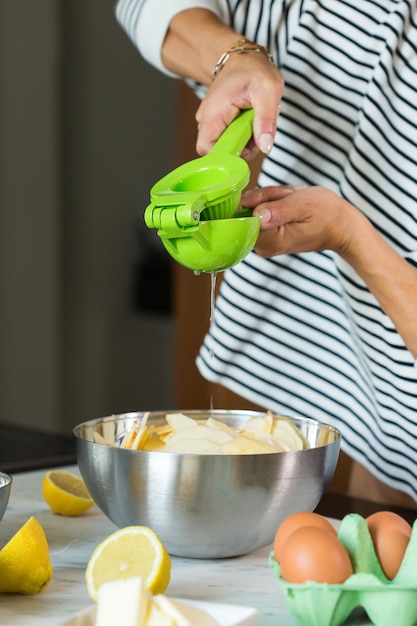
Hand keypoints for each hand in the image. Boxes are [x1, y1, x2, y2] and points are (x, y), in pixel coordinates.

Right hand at [195, 54, 283, 156]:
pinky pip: (231, 140)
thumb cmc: (253, 69)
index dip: (226, 157)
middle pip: (220, 151)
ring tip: (256, 121)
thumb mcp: (267, 91)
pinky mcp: (220, 125)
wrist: (244, 58)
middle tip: (258, 130)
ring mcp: (212, 123)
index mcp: (212, 114)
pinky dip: (245, 136)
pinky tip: (252, 122)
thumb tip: (265, 147)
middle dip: (242, 148)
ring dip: (246, 142)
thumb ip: (266, 120)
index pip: (207, 150)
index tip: (246, 148)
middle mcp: (206, 121)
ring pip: (227, 147)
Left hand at [240, 185, 356, 257]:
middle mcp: (263, 246)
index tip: (276, 198)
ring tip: (292, 201)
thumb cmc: (327, 215)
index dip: (255, 201)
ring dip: (272, 197)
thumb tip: (257, 215)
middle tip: (289, 198)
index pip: (243, 217)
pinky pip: (260, 211)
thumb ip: (278, 211)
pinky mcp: (266, 235)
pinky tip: (289, 203)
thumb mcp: (303, 205)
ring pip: (253, 208)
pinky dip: (273, 202)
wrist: (341, 227)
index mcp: (270, 241)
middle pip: (246, 212)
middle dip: (266, 197)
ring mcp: (263, 241)